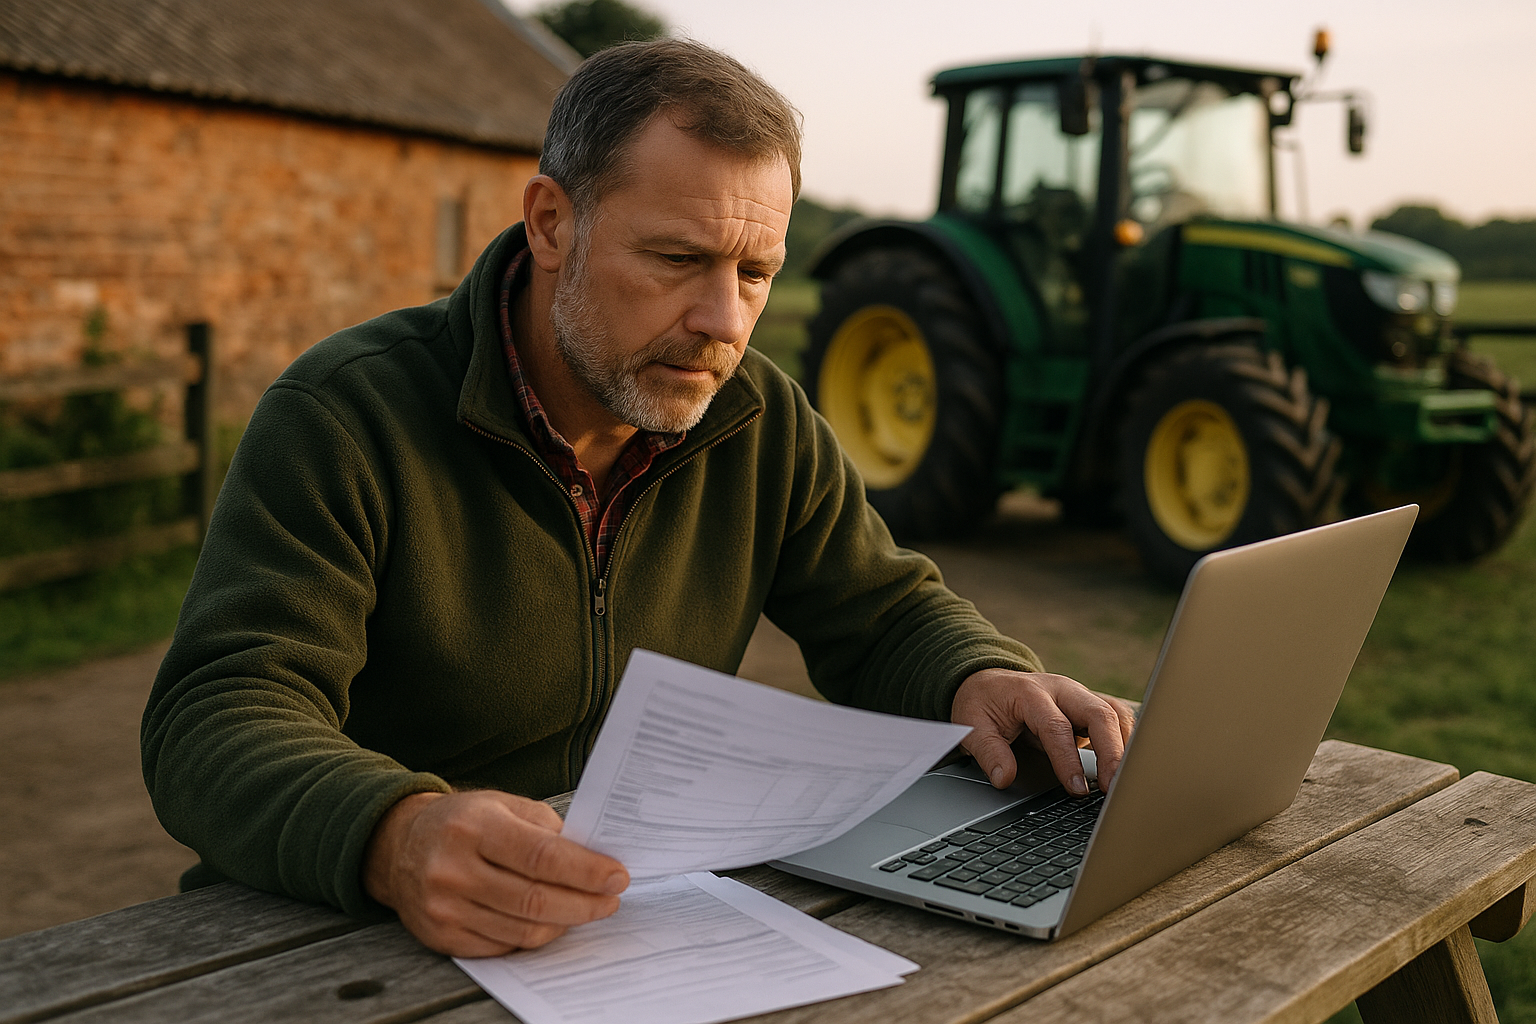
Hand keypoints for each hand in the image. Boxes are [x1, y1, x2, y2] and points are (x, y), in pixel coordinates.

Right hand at [362, 790, 628, 955]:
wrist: (399, 846)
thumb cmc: (463, 821)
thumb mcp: (502, 805)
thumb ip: (546, 829)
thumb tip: (594, 859)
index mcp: (474, 827)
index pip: (542, 856)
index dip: (586, 871)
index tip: (617, 877)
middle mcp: (453, 869)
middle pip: (535, 900)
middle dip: (584, 904)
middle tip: (610, 900)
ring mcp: (444, 907)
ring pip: (522, 931)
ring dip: (564, 923)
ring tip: (585, 909)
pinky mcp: (442, 936)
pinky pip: (502, 946)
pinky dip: (533, 937)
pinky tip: (549, 921)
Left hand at [951, 669, 1135, 795]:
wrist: (990, 681)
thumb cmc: (984, 703)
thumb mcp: (972, 725)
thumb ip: (989, 752)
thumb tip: (1005, 779)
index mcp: (1031, 693)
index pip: (1056, 726)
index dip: (1068, 759)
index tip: (1078, 788)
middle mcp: (1061, 689)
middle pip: (1098, 714)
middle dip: (1112, 752)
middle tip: (1115, 786)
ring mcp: (1079, 695)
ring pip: (1114, 713)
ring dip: (1125, 746)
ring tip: (1129, 780)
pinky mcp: (1090, 704)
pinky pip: (1117, 717)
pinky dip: (1128, 739)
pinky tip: (1131, 764)